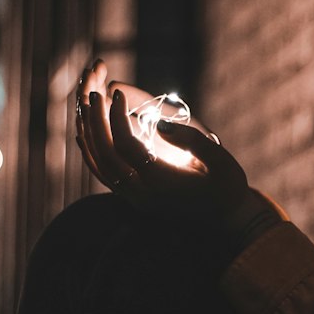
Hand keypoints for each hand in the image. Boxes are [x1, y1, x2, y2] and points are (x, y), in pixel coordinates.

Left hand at [75, 59, 250, 229]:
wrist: (228, 221)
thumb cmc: (228, 188)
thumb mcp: (221, 162)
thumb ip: (193, 141)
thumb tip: (160, 122)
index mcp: (162, 183)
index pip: (126, 146)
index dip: (117, 117)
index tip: (118, 92)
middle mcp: (142, 195)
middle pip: (105, 155)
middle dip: (96, 122)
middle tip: (93, 93)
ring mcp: (136, 199)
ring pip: (99, 166)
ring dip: (90, 135)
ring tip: (85, 106)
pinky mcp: (134, 199)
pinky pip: (103, 176)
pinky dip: (91, 153)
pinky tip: (85, 134)